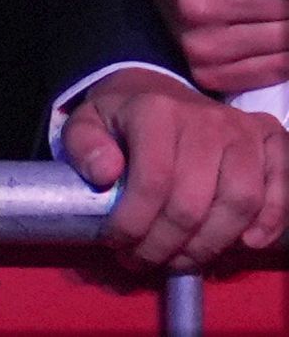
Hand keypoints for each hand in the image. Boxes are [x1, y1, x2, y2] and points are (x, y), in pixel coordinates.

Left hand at [62, 66, 288, 271]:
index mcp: (156, 110)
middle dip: (167, 245)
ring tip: (182, 261)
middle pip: (194, 201)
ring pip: (240, 202)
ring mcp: (243, 130)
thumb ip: (84, 144)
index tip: (118, 245)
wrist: (161, 91)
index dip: (135, 224)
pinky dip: (270, 220)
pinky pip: (281, 187)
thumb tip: (105, 173)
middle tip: (145, 261)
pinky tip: (244, 244)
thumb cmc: (123, 118)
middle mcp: (206, 119)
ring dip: (211, 244)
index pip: (153, 180)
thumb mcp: (87, 122)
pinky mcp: (271, 140)